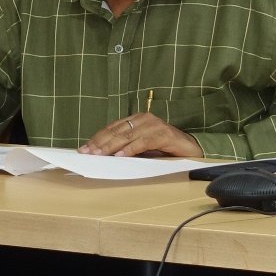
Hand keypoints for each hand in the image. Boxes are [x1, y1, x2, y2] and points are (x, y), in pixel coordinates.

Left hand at [79, 112, 200, 158]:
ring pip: (128, 136)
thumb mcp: (141, 148)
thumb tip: (102, 155)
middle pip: (117, 131)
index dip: (97, 138)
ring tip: (99, 155)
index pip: (112, 128)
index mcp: (136, 120)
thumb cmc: (164, 149)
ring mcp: (154, 125)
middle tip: (87, 153)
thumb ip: (125, 147)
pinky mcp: (164, 134)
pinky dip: (131, 149)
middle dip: (100, 143)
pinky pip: (144, 142)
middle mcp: (144, 119)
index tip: (83, 149)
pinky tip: (121, 155)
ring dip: (112, 146)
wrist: (191, 149)